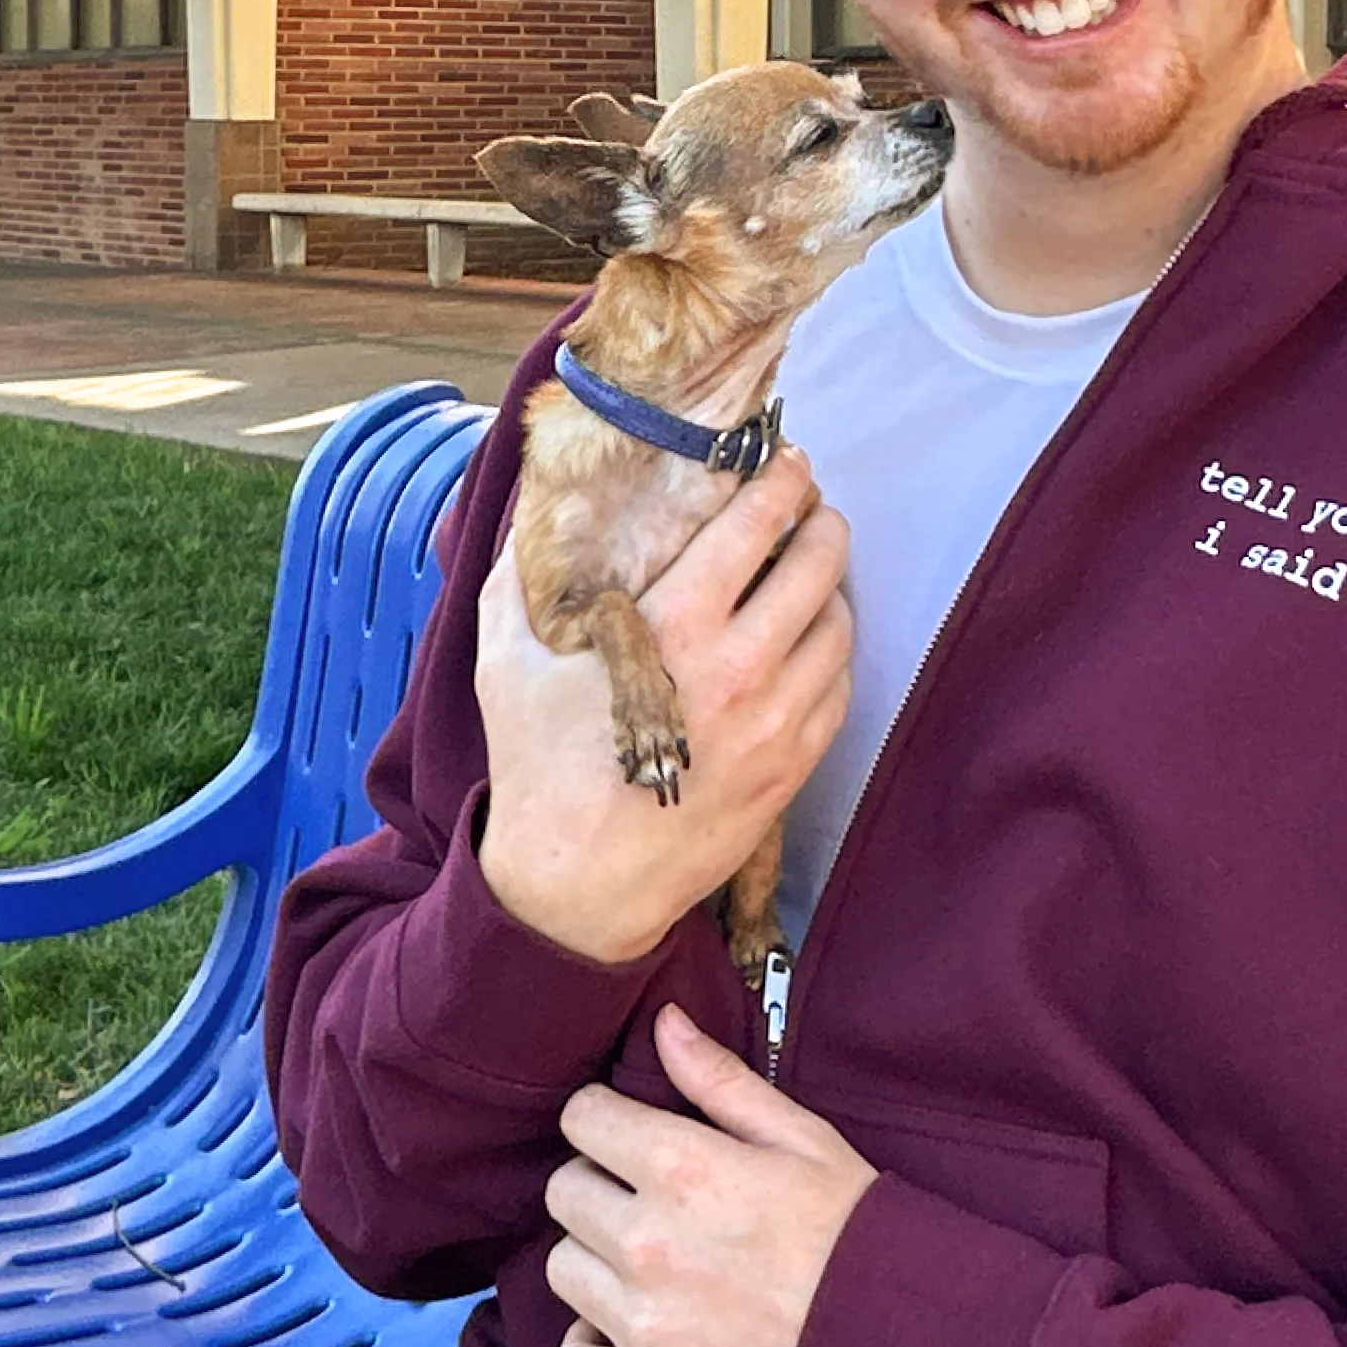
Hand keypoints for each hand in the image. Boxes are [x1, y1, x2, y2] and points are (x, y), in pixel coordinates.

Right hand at [476, 456, 851, 964]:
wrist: (577, 888)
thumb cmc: (538, 767)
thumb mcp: (506, 657)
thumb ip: (519, 573)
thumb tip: (535, 508)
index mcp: (675, 629)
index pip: (755, 523)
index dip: (780, 478)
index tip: (783, 459)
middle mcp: (740, 669)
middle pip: (818, 562)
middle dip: (819, 520)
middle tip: (805, 506)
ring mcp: (776, 723)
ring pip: (839, 623)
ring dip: (829, 586)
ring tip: (806, 570)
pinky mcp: (793, 768)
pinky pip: (840, 686)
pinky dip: (831, 651)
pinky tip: (804, 640)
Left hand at [545, 1005, 875, 1346]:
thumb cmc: (857, 1238)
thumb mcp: (804, 1140)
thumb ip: (721, 1080)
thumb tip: (662, 1023)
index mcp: (683, 1168)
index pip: (582, 1118)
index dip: (605, 1120)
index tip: (630, 1137)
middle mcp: (648, 1244)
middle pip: (564, 1193)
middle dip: (600, 1187)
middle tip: (652, 1205)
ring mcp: (643, 1326)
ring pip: (562, 1270)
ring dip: (597, 1264)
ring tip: (655, 1270)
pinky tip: (632, 1332)